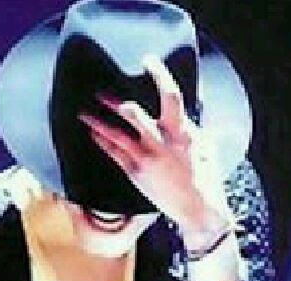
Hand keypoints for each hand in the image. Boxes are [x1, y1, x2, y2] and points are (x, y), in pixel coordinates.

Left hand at [78, 53, 233, 238]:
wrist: (199, 210)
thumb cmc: (206, 178)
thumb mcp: (204, 146)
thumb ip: (190, 128)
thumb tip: (183, 115)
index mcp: (182, 132)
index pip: (170, 95)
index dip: (158, 74)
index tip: (148, 61)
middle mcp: (163, 143)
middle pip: (134, 114)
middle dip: (114, 102)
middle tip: (100, 93)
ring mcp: (147, 159)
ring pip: (116, 134)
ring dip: (98, 122)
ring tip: (84, 114)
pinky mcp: (138, 174)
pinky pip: (114, 154)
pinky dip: (103, 142)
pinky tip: (94, 134)